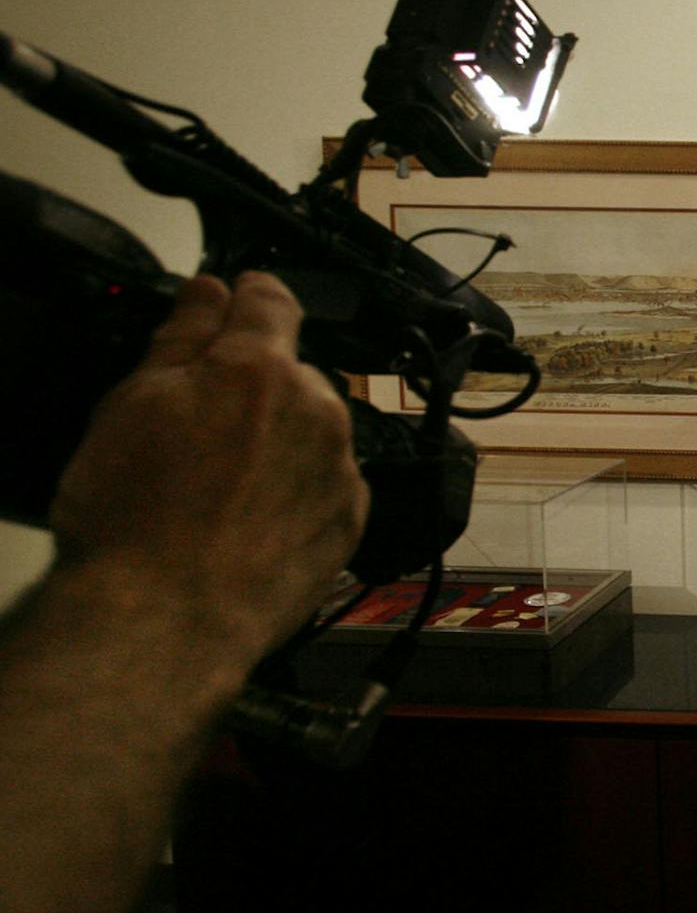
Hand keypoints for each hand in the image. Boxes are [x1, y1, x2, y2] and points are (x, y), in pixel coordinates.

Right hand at [45, 272, 367, 650]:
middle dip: (254, 385)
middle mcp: (316, 411)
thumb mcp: (130, 406)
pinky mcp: (349, 519)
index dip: (250, 292)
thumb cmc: (134, 524)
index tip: (241, 294)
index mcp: (260, 369)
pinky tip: (246, 517)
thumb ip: (180, 338)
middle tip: (200, 426)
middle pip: (291, 372)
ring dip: (278, 439)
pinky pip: (327, 482)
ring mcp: (340, 467)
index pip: (271, 300)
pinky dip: (296, 489)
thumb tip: (207, 293)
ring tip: (216, 486)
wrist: (164, 620)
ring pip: (312, 428)